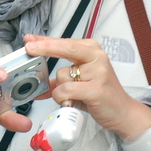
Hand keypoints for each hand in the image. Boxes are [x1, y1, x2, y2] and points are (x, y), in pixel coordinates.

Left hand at [23, 34, 150, 138]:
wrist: (122, 111)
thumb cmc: (100, 94)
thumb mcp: (79, 82)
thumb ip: (59, 79)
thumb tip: (38, 83)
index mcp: (92, 50)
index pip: (64, 42)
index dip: (44, 41)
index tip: (28, 39)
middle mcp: (97, 56)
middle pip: (64, 48)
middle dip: (44, 47)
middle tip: (28, 48)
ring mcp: (98, 72)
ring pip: (62, 75)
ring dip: (60, 89)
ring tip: (72, 96)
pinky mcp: (97, 88)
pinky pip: (66, 90)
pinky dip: (63, 97)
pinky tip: (71, 101)